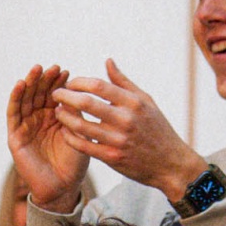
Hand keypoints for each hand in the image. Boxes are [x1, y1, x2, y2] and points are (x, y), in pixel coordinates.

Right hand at [7, 63, 87, 210]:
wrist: (63, 187)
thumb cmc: (75, 163)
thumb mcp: (79, 133)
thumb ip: (76, 112)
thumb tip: (76, 88)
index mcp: (55, 118)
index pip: (54, 95)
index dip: (58, 82)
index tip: (66, 71)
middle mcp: (39, 119)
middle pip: (39, 94)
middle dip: (45, 80)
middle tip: (53, 67)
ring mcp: (26, 127)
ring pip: (25, 99)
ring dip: (30, 83)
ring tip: (37, 70)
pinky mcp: (15, 136)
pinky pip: (14, 114)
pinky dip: (16, 98)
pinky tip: (21, 84)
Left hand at [51, 60, 206, 200]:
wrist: (170, 164)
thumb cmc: (157, 129)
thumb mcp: (146, 101)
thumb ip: (123, 82)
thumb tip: (108, 61)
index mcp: (133, 102)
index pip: (98, 85)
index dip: (79, 82)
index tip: (70, 83)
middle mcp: (125, 120)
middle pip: (86, 103)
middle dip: (66, 96)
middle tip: (56, 94)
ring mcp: (118, 140)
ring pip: (81, 125)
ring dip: (64, 116)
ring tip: (57, 111)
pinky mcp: (112, 158)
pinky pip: (84, 146)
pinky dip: (71, 137)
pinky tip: (65, 131)